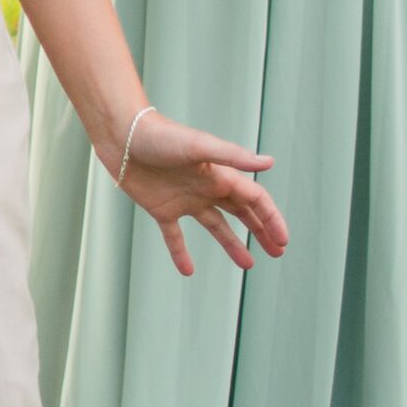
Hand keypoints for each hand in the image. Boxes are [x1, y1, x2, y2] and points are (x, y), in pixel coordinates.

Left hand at [106, 104, 288, 276]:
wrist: (122, 136)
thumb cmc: (162, 135)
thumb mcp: (200, 147)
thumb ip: (233, 156)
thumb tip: (269, 162)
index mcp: (220, 176)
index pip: (256, 200)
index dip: (271, 219)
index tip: (283, 240)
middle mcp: (207, 189)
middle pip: (242, 213)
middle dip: (261, 231)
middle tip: (277, 252)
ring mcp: (185, 200)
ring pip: (216, 226)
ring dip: (232, 245)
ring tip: (249, 265)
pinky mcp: (161, 209)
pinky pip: (174, 236)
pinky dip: (181, 253)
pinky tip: (188, 271)